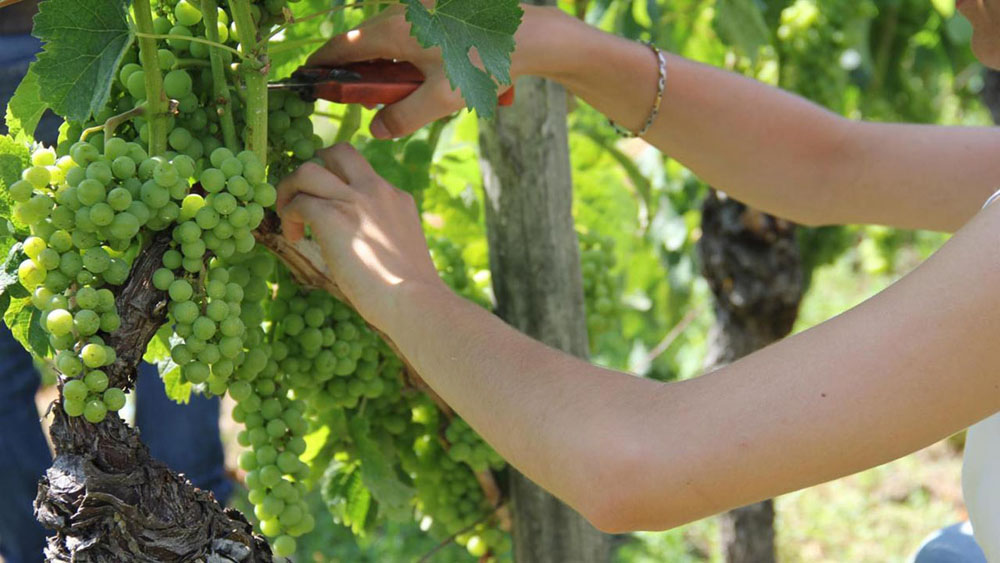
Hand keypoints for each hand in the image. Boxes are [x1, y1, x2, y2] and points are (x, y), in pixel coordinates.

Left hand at [276, 143, 443, 328]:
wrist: (414, 301)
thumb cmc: (410, 291)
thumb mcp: (402, 247)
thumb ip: (384, 233)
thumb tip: (363, 246)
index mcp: (396, 198)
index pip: (362, 172)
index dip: (340, 181)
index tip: (331, 203)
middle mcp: (376, 190)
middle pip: (338, 152)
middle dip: (315, 167)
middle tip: (302, 194)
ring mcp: (354, 200)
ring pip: (307, 169)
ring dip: (291, 189)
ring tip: (288, 214)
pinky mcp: (331, 216)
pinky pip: (298, 202)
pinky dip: (288, 215)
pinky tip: (293, 237)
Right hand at [307, 5, 469, 138]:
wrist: (530, 36)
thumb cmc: (484, 65)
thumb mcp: (442, 99)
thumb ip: (404, 117)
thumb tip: (377, 130)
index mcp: (393, 32)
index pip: (341, 48)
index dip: (322, 67)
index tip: (308, 81)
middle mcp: (400, 14)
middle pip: (362, 45)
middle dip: (359, 75)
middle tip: (366, 103)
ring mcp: (418, 10)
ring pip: (386, 41)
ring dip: (386, 68)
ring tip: (405, 94)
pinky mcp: (435, 12)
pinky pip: (407, 35)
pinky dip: (405, 58)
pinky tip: (427, 77)